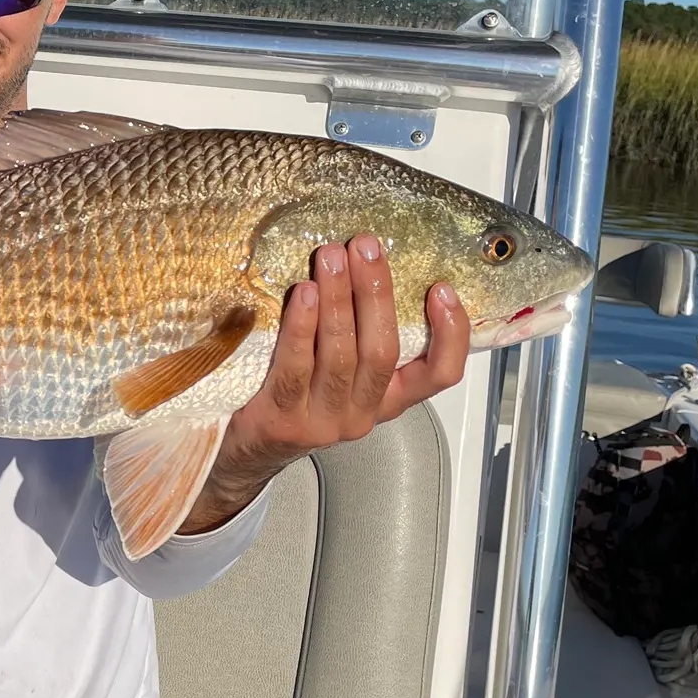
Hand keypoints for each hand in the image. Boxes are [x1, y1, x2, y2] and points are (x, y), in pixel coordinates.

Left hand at [180, 236, 469, 531]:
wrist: (246, 451)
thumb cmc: (296, 395)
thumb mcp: (342, 370)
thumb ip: (362, 333)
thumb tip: (369, 263)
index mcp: (387, 398)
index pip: (439, 374)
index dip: (450, 334)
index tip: (441, 289)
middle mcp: (362, 413)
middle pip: (383, 352)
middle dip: (376, 292)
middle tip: (365, 246)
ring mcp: (323, 421)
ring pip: (341, 356)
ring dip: (339, 300)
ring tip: (331, 257)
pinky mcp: (282, 420)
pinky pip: (295, 367)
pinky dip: (302, 326)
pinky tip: (304, 293)